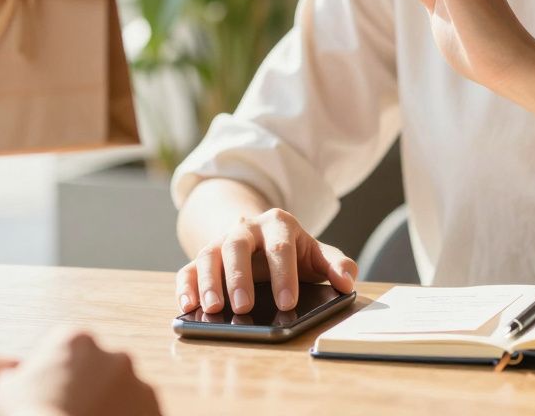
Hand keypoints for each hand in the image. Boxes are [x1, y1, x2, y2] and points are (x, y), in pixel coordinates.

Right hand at [0, 328, 161, 415]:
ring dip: (109, 407)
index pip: (69, 352)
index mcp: (75, 340)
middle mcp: (114, 355)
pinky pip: (139, 412)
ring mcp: (138, 384)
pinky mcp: (155, 409)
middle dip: (87, 391)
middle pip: (100, 372)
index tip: (48, 400)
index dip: (56, 379)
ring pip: (122, 395)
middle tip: (68, 414)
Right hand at [176, 208, 357, 314]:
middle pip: (238, 245)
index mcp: (278, 225)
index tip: (287, 302)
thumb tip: (347, 282)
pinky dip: (186, 286)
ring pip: (209, 254)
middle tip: (245, 306)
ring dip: (209, 282)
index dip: (284, 275)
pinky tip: (187, 306)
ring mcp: (221, 242)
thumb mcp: (317, 253)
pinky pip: (188, 268)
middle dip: (240, 277)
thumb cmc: (292, 250)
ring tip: (212, 309)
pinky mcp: (202, 258)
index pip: (281, 247)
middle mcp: (246, 228)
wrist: (261, 235)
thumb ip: (335, 265)